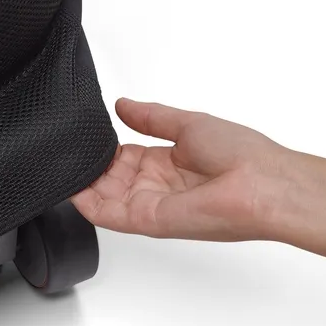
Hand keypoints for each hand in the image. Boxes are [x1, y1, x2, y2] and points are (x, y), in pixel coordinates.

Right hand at [72, 98, 295, 241]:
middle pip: (110, 179)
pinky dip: (87, 203)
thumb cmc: (242, 154)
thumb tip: (121, 104)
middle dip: (87, 166)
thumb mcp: (188, 123)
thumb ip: (151, 117)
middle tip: (65, 150)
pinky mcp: (149, 220)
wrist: (266, 184)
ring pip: (104, 197)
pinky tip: (70, 187)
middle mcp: (157, 186)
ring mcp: (151, 204)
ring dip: (82, 184)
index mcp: (167, 163)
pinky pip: (110, 215)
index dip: (102, 148)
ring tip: (60, 165)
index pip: (123, 158)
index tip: (83, 136)